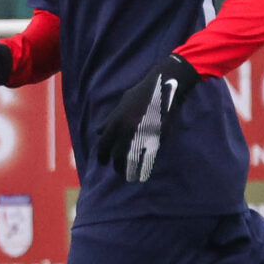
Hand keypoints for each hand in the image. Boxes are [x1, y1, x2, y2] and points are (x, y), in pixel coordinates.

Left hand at [96, 53, 200, 182]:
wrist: (163, 87)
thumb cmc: (142, 93)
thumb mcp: (122, 103)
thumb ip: (110, 119)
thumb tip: (99, 131)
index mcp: (116, 122)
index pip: (103, 145)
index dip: (102, 156)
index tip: (103, 162)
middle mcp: (126, 131)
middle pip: (117, 156)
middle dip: (116, 167)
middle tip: (117, 171)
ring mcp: (142, 135)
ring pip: (131, 161)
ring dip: (128, 171)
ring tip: (128, 176)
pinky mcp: (157, 139)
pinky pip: (147, 158)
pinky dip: (144, 167)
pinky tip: (143, 171)